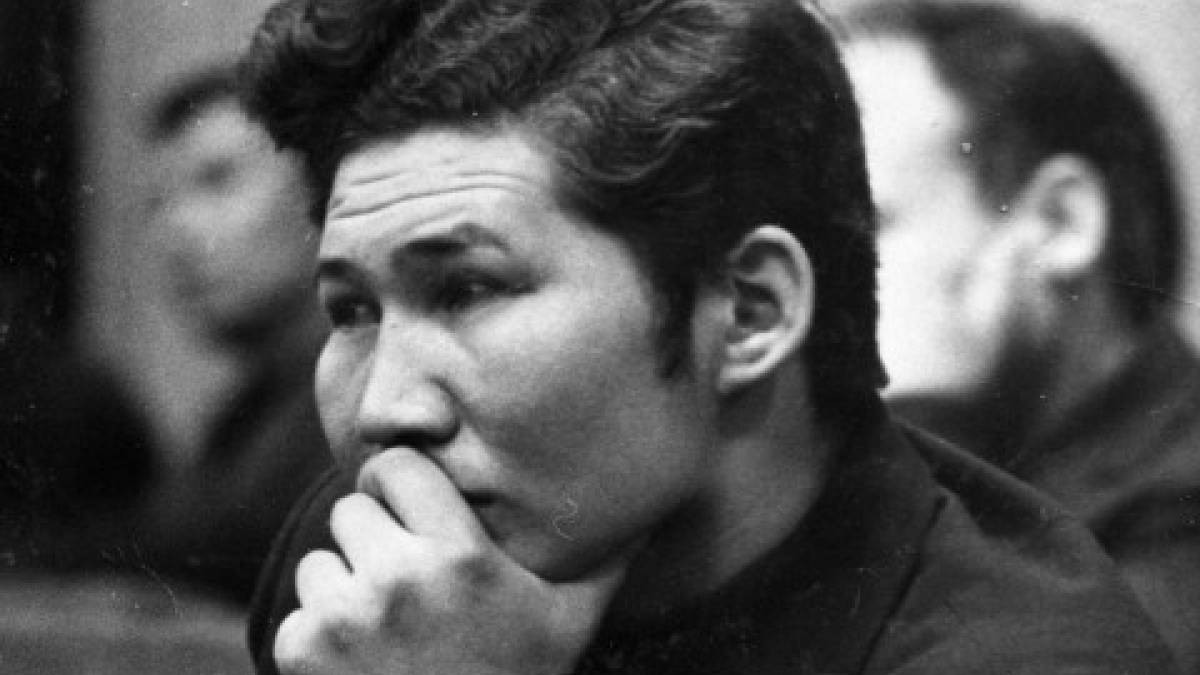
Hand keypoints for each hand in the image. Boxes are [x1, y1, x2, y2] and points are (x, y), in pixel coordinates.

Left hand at [273, 448, 629, 674]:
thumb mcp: (569, 622)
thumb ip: (603, 560)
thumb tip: (647, 515)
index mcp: (459, 555)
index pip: (393, 465)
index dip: (399, 484)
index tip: (410, 506)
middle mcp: (398, 577)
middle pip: (350, 510)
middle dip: (373, 538)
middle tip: (405, 578)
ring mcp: (344, 617)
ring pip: (318, 562)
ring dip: (343, 588)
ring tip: (389, 628)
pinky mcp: (303, 654)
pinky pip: (296, 615)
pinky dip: (318, 638)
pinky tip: (363, 664)